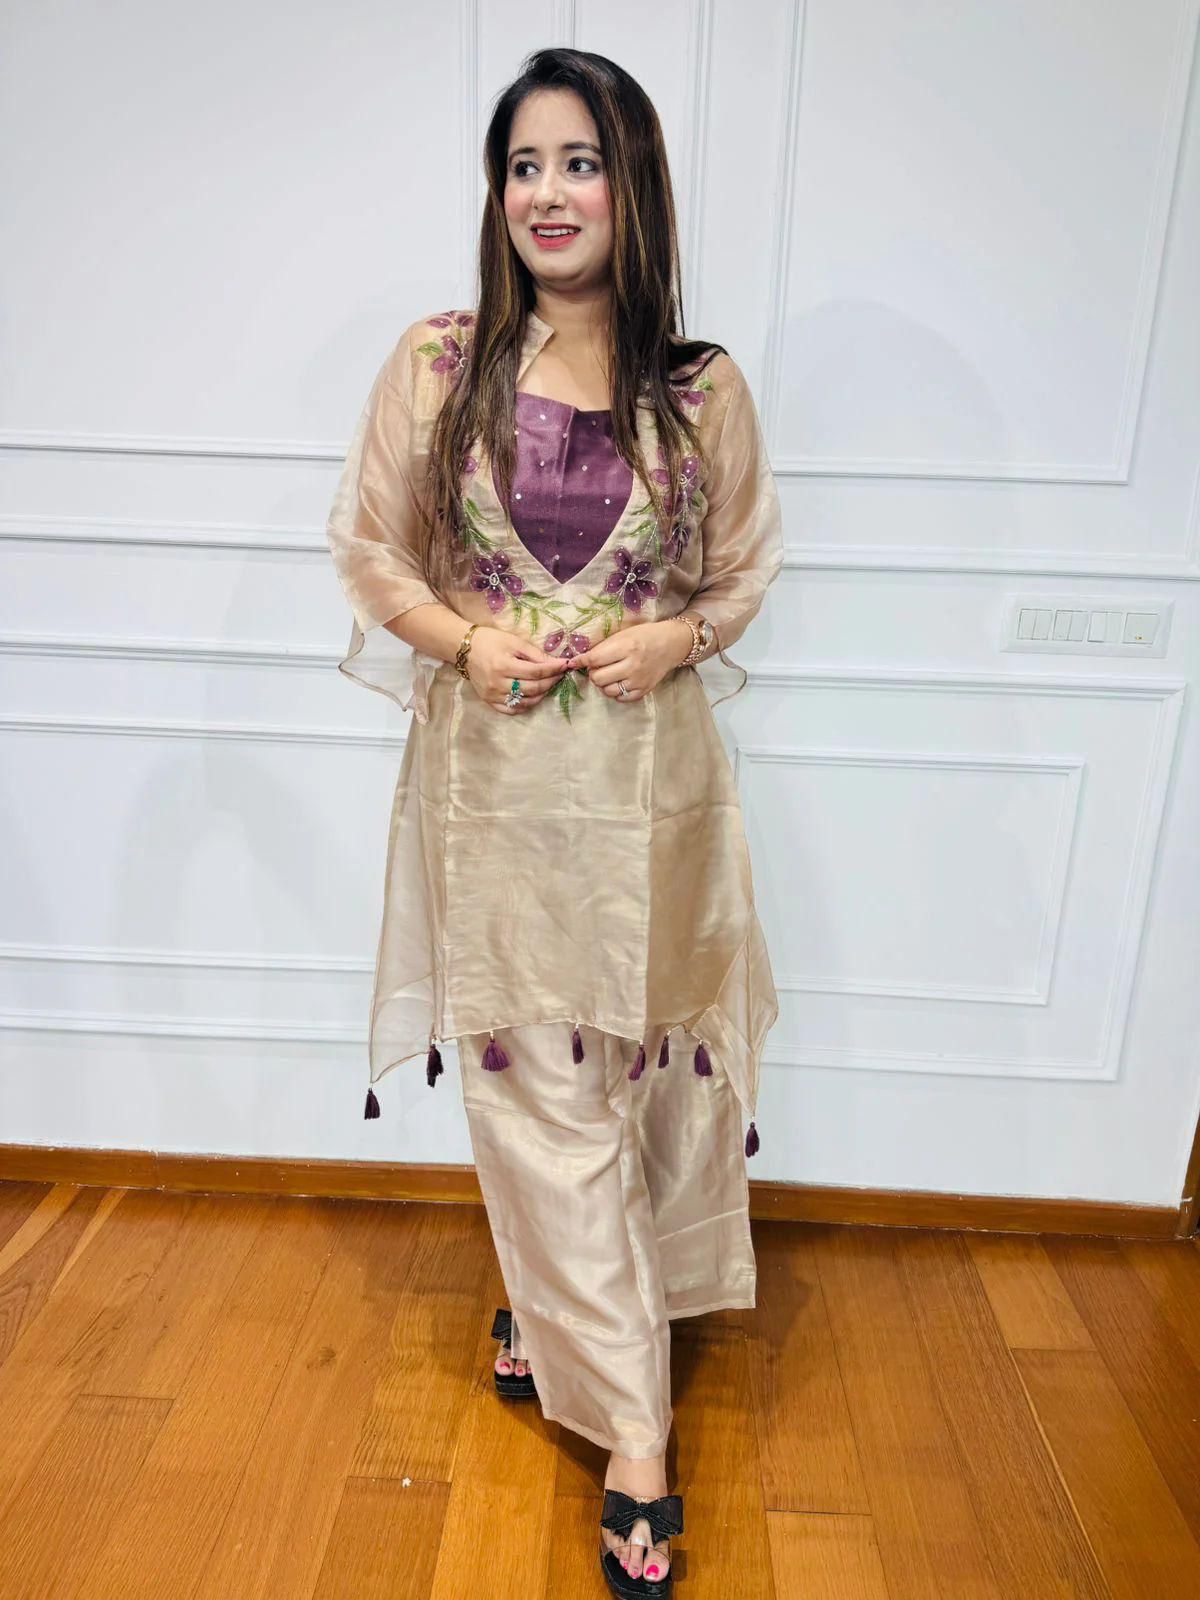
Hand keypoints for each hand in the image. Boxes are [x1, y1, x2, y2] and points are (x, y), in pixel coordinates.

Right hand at [466, 627, 567, 714]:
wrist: (465, 649)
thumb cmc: (490, 641)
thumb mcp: (514, 641)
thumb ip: (535, 653)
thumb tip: (556, 663)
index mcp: (504, 665)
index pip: (536, 672)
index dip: (553, 670)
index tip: (565, 665)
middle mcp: (498, 683)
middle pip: (533, 688)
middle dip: (550, 682)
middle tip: (559, 675)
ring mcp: (493, 695)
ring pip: (525, 702)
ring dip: (541, 695)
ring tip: (548, 684)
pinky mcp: (489, 701)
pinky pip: (512, 710)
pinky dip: (526, 705)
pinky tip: (533, 696)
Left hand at [569, 619, 693, 703]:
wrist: (671, 644)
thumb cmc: (645, 635)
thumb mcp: (624, 634)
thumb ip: (604, 647)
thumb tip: (581, 659)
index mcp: (626, 647)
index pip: (594, 659)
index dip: (581, 661)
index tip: (575, 662)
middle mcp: (632, 666)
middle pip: (598, 678)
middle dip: (594, 673)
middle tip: (598, 667)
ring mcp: (638, 681)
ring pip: (607, 690)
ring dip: (603, 684)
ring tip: (609, 674)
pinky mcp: (644, 690)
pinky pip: (620, 698)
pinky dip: (615, 692)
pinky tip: (618, 682)